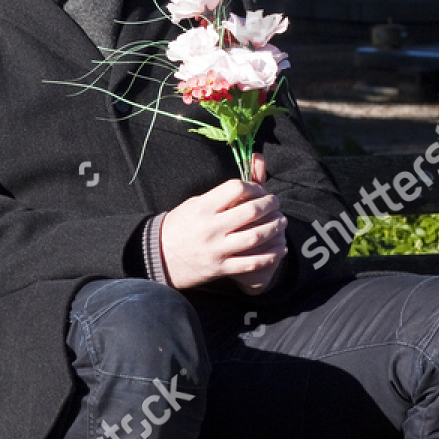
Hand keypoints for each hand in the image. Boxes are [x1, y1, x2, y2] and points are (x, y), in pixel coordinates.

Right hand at [159, 153, 287, 291]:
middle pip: (251, 212)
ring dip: (274, 228)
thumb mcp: (194, 203)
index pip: (236, 189)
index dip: (254, 187)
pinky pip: (252, 262)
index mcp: (202, 208)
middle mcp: (210, 228)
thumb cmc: (178, 226)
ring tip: (281, 222)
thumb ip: (222, 193)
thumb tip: (252, 170)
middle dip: (270, 205)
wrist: (157, 256)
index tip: (260, 190)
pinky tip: (280, 249)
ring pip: (255, 237)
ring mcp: (216, 249)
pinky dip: (270, 255)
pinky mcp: (220, 268)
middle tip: (276, 204)